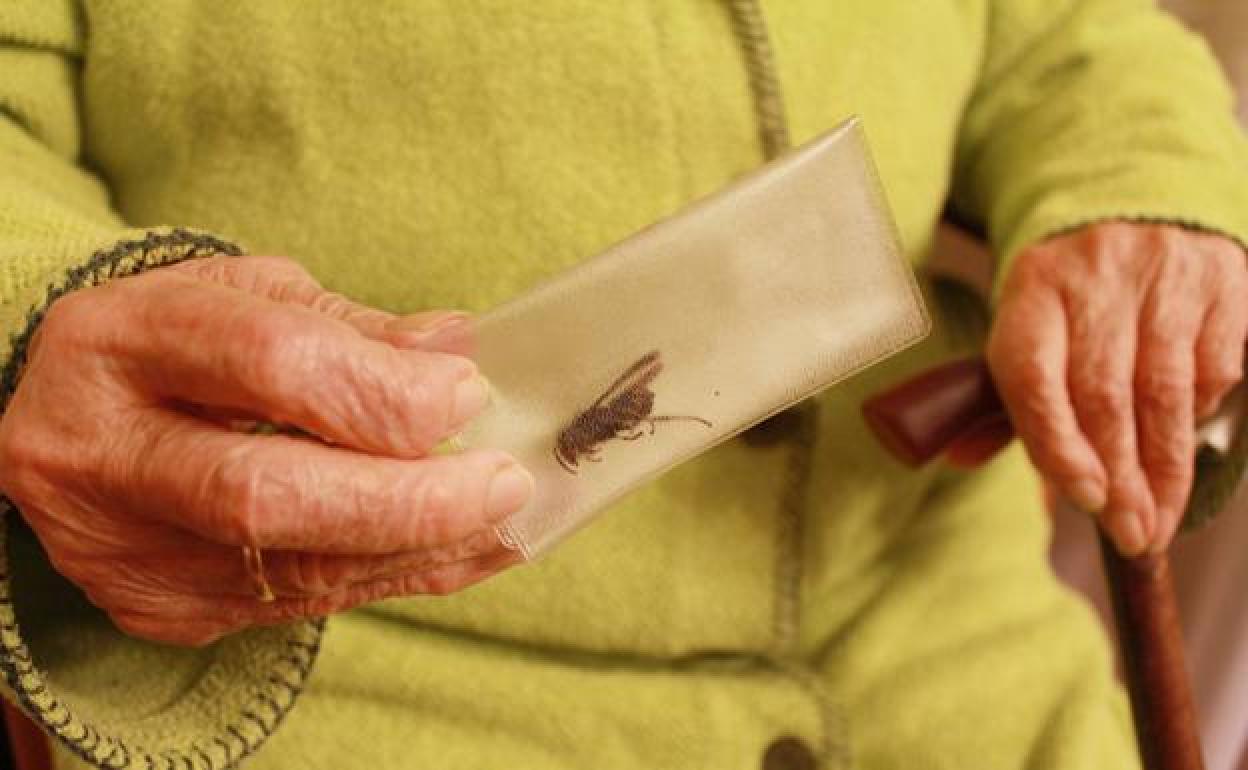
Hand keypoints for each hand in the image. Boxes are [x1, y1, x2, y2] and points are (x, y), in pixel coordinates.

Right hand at [0, 255, 533, 644]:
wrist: (72, 422)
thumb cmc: (177, 348)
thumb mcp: (247, 299)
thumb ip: (349, 327)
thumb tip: (456, 346)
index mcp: (122, 341)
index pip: (267, 364)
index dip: (382, 388)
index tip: (468, 391)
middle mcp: (101, 451)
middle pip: (266, 491)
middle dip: (408, 496)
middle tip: (503, 482)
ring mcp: (120, 544)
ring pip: (292, 568)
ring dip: (422, 547)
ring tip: (503, 519)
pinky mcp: (152, 603)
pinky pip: (300, 604)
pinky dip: (398, 575)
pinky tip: (465, 551)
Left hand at [987, 222, 1246, 555]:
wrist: (1131, 201)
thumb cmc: (1069, 294)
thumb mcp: (1026, 328)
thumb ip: (1004, 399)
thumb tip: (961, 459)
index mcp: (1031, 290)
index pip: (1035, 379)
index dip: (1058, 447)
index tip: (1086, 502)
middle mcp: (1096, 277)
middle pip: (1105, 395)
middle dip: (1122, 480)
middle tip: (1131, 535)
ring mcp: (1163, 275)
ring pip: (1165, 391)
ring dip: (1165, 470)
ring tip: (1159, 519)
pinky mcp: (1221, 280)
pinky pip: (1215, 367)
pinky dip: (1199, 414)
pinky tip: (1182, 438)